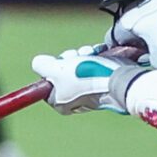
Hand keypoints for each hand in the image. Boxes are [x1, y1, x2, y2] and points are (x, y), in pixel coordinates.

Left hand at [32, 46, 146, 114]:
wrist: (118, 79)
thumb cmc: (86, 78)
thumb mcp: (55, 69)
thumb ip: (41, 65)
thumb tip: (38, 63)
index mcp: (60, 102)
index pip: (48, 80)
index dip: (52, 67)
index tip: (59, 63)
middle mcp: (73, 98)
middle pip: (62, 69)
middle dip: (69, 58)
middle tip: (76, 58)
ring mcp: (88, 89)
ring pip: (78, 63)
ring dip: (83, 54)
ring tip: (91, 55)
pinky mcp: (102, 80)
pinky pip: (93, 63)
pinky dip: (95, 56)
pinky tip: (99, 54)